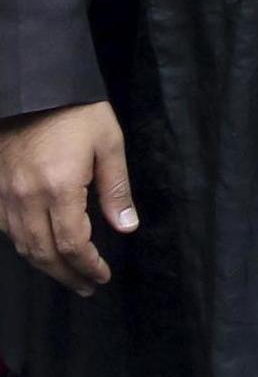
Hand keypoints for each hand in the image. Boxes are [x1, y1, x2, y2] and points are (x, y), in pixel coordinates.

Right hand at [0, 101, 135, 294]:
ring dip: (45, 266)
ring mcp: (4, 196)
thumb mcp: (109, 142)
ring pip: (21, 245)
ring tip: (68, 276)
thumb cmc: (77, 112)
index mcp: (59, 187)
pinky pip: (5, 230)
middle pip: (43, 252)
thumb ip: (117, 188)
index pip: (72, 243)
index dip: (87, 265)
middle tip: (87, 287)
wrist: (32, 89)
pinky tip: (41, 250)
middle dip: (67, 274)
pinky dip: (24, 246)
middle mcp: (26, 198)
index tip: (102, 277)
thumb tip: (126, 227)